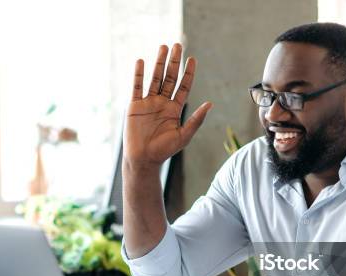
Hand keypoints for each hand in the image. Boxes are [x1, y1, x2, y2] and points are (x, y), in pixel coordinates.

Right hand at [124, 44, 212, 166]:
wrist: (143, 159)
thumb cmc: (164, 150)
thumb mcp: (184, 135)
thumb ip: (196, 120)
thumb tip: (210, 104)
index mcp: (175, 109)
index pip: (183, 86)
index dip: (188, 73)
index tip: (192, 59)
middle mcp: (162, 102)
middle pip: (169, 78)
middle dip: (174, 62)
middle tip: (177, 45)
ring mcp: (148, 102)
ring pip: (154, 78)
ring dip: (158, 63)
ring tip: (163, 47)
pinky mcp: (135, 105)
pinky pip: (137, 87)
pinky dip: (139, 74)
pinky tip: (141, 62)